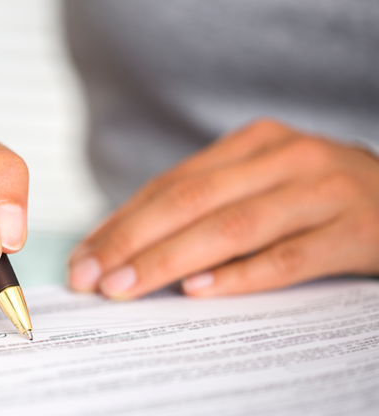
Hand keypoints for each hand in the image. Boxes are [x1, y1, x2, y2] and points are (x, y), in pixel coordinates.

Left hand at [68, 119, 378, 298]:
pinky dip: (240, 276)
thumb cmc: (316, 198)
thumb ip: (205, 206)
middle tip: (90, 277)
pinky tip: (198, 291)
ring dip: (169, 260)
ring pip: (231, 228)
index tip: (83, 256)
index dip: (121, 221)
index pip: (171, 185)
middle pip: (191, 202)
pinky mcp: (355, 230)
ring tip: (125, 287)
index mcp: (253, 143)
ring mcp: (322, 191)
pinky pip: (288, 258)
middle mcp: (284, 158)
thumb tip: (126, 247)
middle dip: (131, 241)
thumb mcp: (261, 184)